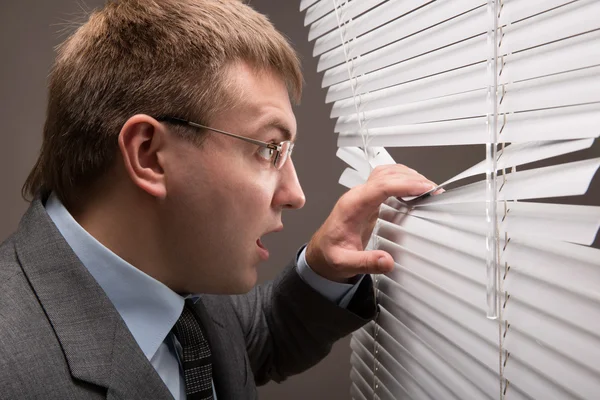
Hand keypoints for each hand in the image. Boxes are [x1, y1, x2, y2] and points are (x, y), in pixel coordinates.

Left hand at [306, 164, 435, 282]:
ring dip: (408, 176)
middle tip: (434, 190)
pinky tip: (414, 189)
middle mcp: (357, 196)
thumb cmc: (330, 254)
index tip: (424, 188)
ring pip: (386, 173)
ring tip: (428, 188)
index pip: (380, 186)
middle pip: (386, 174)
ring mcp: (362, 195)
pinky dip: (402, 181)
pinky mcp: (368, 200)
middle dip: (412, 179)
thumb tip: (387, 261)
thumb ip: (365, 263)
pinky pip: (386, 181)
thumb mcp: (344, 263)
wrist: (320, 252)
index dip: (404, 184)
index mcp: (352, 206)